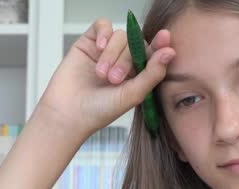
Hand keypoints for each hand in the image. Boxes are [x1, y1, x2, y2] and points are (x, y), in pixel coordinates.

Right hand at [37, 18, 175, 134]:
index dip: (159, 45)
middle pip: (135, 43)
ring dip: (112, 54)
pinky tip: (99, 47)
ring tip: (101, 74)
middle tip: (114, 79)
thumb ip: (152, 74)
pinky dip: (104, 33)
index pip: (152, 53)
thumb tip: (170, 52)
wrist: (68, 114)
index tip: (164, 38)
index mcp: (138, 74)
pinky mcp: (89, 43)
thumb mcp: (132, 95)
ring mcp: (106, 51)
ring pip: (120, 35)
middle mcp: (123, 60)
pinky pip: (102, 25)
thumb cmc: (99, 111)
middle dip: (126, 60)